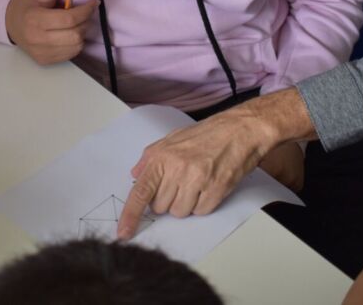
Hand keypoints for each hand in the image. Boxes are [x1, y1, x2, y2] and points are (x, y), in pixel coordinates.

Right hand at [5, 0, 98, 64]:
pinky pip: (70, 54)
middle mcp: (36, 39)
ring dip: (82, 33)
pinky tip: (69, 34)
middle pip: (74, 35)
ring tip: (76, 23)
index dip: (86, 11)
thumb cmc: (28, 4)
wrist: (11, 23)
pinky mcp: (44, 61)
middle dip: (85, 22)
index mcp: (34, 19)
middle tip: (85, 13)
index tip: (94, 3)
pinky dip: (75, 43)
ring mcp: (41, 53)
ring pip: (75, 46)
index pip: (69, 19)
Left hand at [117, 89, 313, 238]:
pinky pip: (201, 212)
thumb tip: (136, 175)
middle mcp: (177, 168)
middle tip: (181, 181)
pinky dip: (204, 203)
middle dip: (169, 199)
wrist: (240, 129)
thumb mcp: (172, 138)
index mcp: (162, 156)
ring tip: (197, 182)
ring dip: (187, 203)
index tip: (123, 233)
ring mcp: (197, 179)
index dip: (130, 215)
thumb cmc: (207, 134)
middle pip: (160, 207)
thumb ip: (150, 157)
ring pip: (180, 212)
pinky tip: (209, 185)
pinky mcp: (216, 189)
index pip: (140, 192)